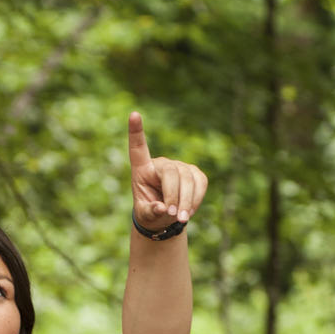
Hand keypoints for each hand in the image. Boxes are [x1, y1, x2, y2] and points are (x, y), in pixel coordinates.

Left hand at [128, 111, 207, 230]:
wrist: (165, 217)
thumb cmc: (150, 213)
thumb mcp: (145, 216)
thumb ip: (150, 212)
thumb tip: (162, 208)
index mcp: (142, 170)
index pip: (138, 148)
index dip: (136, 131)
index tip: (134, 114)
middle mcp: (160, 163)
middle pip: (171, 172)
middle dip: (174, 195)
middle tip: (174, 216)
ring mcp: (179, 166)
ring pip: (188, 178)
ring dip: (187, 201)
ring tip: (182, 218)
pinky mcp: (194, 172)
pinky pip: (200, 182)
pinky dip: (197, 198)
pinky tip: (189, 210)